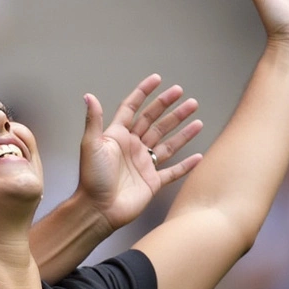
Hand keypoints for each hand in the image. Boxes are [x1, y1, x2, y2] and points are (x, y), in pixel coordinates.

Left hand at [78, 74, 203, 229]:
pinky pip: (173, 171)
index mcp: (118, 136)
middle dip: (169, 108)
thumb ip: (94, 120)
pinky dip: (186, 164)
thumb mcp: (91, 145)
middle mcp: (132, 147)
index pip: (132, 109)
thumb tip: (89, 95)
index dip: (144, 93)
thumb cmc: (92, 177)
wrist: (98, 208)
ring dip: (182, 130)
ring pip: (167, 143)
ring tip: (196, 116)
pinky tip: (199, 155)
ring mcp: (144, 164)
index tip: (157, 80)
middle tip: (184, 95)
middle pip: (154, 123)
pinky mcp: (153, 182)